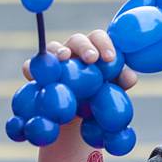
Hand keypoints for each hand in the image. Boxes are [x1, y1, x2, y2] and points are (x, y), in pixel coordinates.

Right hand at [21, 29, 137, 90]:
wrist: (74, 123)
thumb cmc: (96, 101)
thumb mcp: (111, 93)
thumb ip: (121, 82)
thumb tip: (130, 76)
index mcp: (94, 52)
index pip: (98, 38)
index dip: (104, 43)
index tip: (109, 57)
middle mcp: (74, 52)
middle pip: (77, 40)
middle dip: (85, 46)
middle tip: (92, 58)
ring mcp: (53, 61)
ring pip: (53, 48)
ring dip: (58, 50)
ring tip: (65, 57)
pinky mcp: (36, 74)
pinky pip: (31, 66)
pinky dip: (33, 68)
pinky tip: (36, 75)